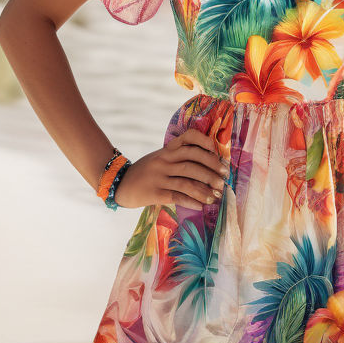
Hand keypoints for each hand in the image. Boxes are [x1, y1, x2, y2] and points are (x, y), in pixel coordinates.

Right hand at [112, 129, 228, 211]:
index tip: (217, 151)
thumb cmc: (146, 172)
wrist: (120, 184)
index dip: (205, 142)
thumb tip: (209, 166)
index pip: (188, 138)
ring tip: (216, 195)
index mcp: (167, 150)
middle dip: (211, 168)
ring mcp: (158, 176)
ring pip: (187, 180)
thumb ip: (178, 158)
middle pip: (192, 159)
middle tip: (223, 177)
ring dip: (205, 188)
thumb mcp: (160, 158)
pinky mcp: (154, 193)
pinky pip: (177, 196)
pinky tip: (201, 205)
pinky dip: (192, 201)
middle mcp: (164, 160)